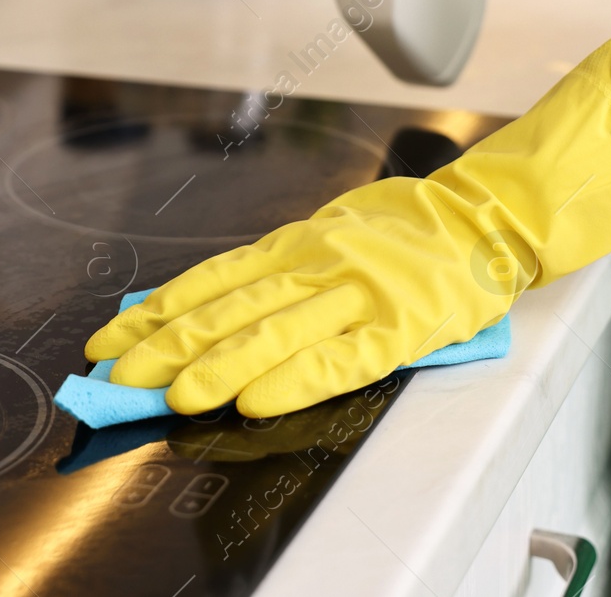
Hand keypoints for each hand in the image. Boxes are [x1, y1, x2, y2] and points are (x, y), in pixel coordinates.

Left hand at [86, 10, 610, 417]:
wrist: (497, 211)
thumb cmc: (412, 225)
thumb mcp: (334, 227)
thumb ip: (277, 265)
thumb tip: (208, 298)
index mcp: (302, 239)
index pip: (215, 279)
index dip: (160, 310)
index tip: (113, 335)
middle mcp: (322, 261)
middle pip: (231, 307)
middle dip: (167, 343)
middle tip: (116, 373)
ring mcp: (364, 291)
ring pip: (275, 331)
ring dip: (215, 363)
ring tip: (168, 392)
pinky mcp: (406, 324)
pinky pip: (343, 358)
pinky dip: (295, 378)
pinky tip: (256, 398)